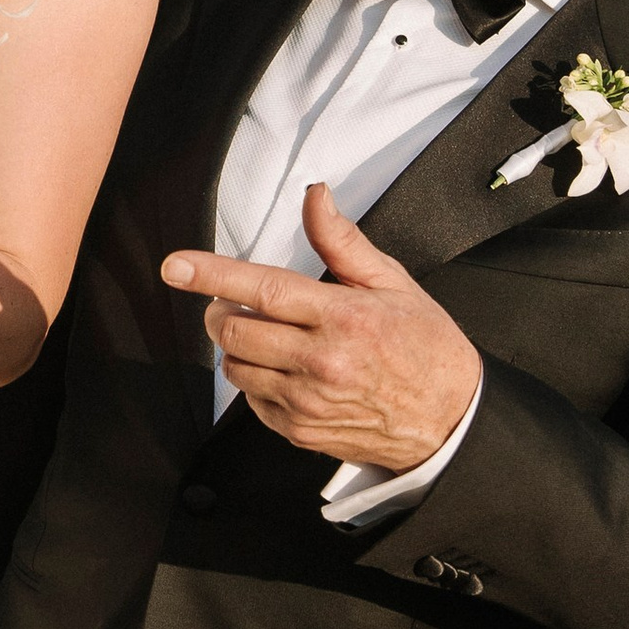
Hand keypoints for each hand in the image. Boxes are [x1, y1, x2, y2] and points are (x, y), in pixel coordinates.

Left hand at [162, 181, 480, 471]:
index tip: (176, 266)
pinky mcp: (301, 431)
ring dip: (236, 345)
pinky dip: (254, 380)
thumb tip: (315, 197)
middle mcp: (321, 362)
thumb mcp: (394, 284)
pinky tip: (284, 369)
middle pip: (234, 330)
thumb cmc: (427, 348)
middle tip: (237, 301)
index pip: (262, 289)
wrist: (452, 420)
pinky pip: (251, 400)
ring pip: (235, 366)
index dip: (212, 274)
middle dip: (221, 309)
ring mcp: (308, 402)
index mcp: (343, 318)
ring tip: (266, 335)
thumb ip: (343, 242)